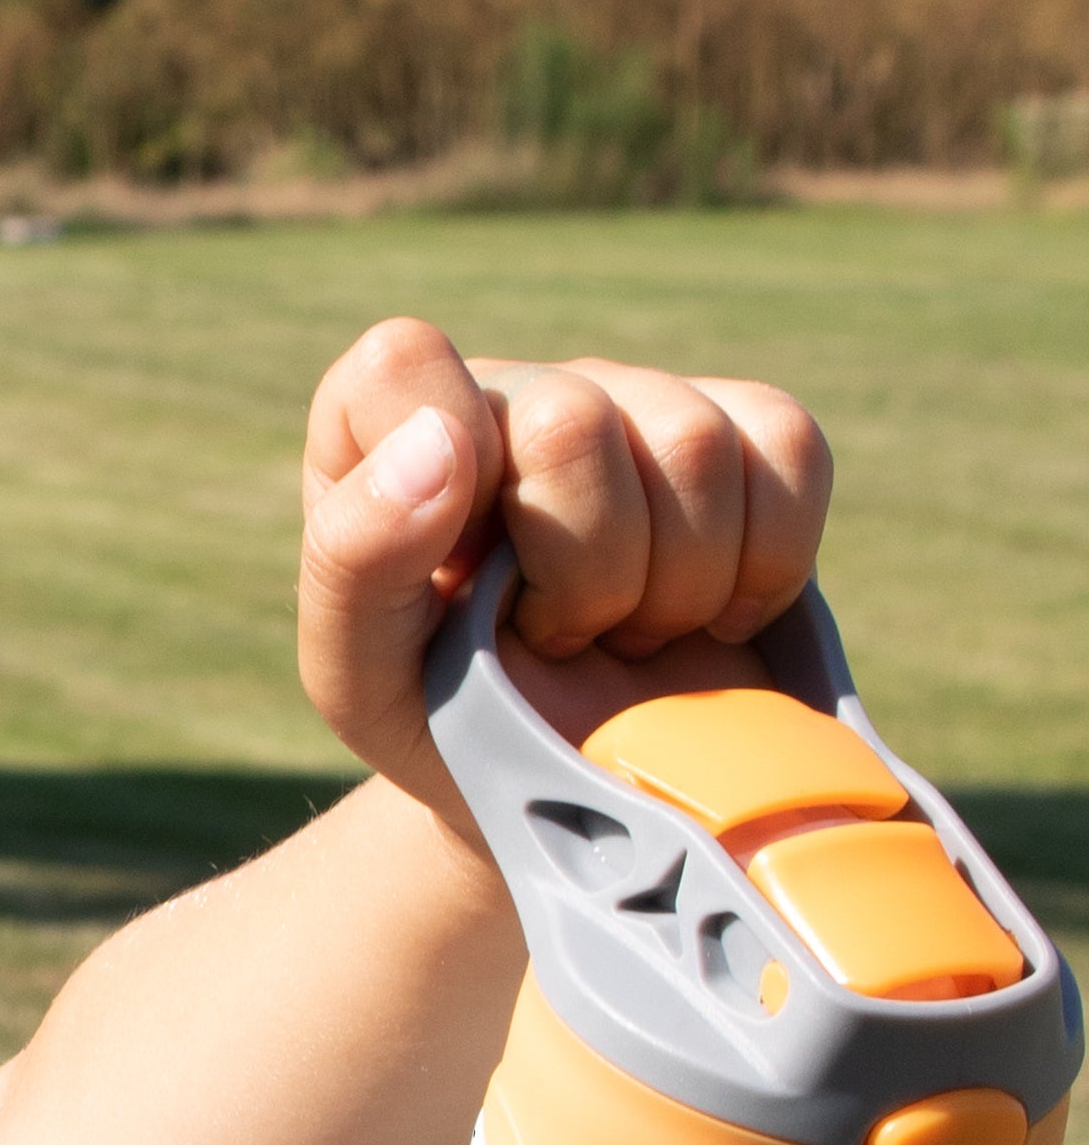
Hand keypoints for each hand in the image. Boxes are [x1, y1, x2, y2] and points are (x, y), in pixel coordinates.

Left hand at [296, 316, 831, 833]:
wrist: (569, 779)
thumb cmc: (443, 718)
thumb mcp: (359, 673)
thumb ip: (355, 558)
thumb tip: (439, 443)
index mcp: (386, 430)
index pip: (404, 365)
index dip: (446, 468)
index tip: (465, 572)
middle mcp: (514, 391)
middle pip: (576, 422)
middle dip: (583, 575)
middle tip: (558, 638)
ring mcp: (635, 396)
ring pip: (696, 444)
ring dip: (675, 587)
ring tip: (627, 633)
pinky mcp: (743, 427)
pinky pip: (791, 449)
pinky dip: (767, 562)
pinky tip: (713, 612)